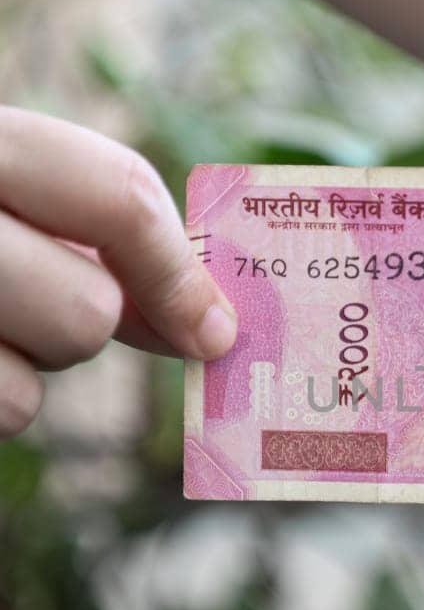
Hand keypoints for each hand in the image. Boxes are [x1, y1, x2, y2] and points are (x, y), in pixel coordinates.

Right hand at [0, 106, 235, 441]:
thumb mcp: (10, 192)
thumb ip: (99, 238)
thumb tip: (205, 321)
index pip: (116, 196)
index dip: (178, 271)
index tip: (215, 331)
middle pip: (88, 312)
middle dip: (79, 322)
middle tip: (22, 294)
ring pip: (35, 387)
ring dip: (21, 369)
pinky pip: (0, 416)